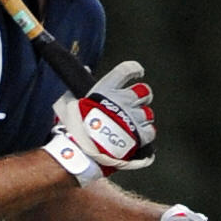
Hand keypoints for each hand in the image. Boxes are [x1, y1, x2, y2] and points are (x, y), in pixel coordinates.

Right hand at [53, 60, 155, 174]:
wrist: (84, 151)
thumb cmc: (75, 128)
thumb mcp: (70, 103)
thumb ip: (80, 86)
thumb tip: (86, 69)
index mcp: (107, 90)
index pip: (126, 70)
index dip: (135, 69)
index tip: (138, 72)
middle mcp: (123, 101)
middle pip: (144, 91)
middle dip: (143, 96)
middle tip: (137, 102)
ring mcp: (133, 117)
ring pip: (148, 113)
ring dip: (142, 117)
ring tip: (133, 124)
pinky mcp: (139, 135)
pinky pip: (150, 131)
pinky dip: (146, 133)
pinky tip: (138, 136)